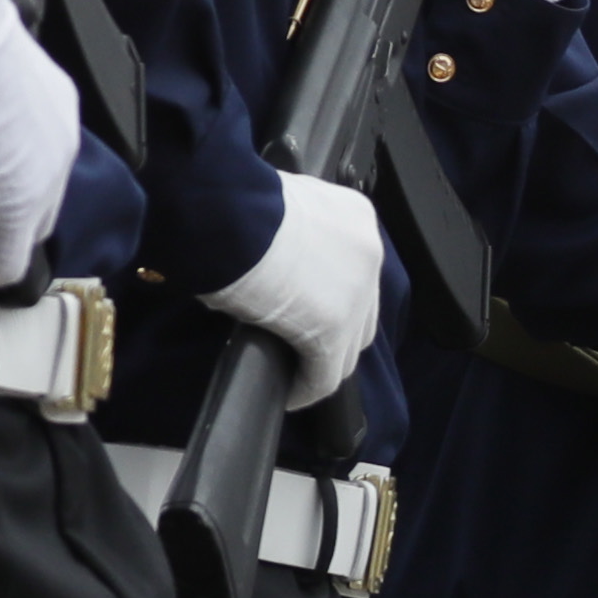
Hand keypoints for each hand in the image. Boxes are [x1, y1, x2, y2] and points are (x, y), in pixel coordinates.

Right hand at [202, 172, 382, 401]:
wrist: (229, 213)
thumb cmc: (235, 202)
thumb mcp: (278, 208)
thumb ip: (291, 233)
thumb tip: (272, 259)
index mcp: (355, 218)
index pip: (355, 270)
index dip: (333, 294)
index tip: (308, 306)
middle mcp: (368, 253)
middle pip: (362, 309)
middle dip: (337, 331)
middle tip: (305, 345)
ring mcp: (357, 293)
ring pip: (349, 345)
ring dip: (324, 363)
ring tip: (299, 375)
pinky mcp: (333, 328)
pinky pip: (325, 373)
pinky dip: (308, 388)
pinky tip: (291, 394)